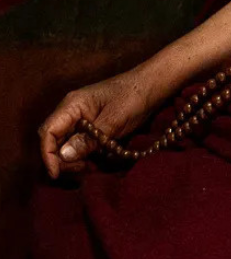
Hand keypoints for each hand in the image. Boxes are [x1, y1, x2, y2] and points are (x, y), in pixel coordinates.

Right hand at [38, 68, 158, 178]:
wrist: (153, 85)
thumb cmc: (135, 96)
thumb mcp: (114, 119)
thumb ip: (90, 138)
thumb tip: (64, 156)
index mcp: (72, 105)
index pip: (48, 132)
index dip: (48, 154)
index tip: (56, 173)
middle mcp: (72, 112)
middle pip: (55, 141)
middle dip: (64, 160)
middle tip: (83, 169)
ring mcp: (81, 119)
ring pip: (68, 145)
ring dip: (76, 160)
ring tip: (92, 167)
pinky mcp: (92, 126)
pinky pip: (81, 144)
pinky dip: (87, 155)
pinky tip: (99, 160)